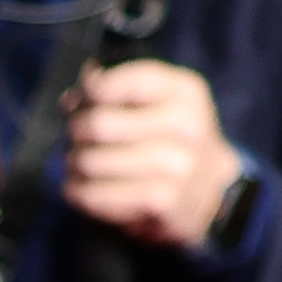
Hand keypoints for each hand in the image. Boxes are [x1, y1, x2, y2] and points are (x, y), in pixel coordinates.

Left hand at [60, 60, 242, 248]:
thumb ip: (119, 90)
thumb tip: (71, 99)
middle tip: (75, 137)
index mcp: (185, 93)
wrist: (209, 189)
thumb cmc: (172, 140)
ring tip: (77, 163)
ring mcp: (178, 165)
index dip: (93, 91)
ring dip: (75, 164)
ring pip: (93, 162)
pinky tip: (82, 188)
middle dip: (77, 131)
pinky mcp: (164, 200)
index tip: (81, 100)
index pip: (129, 81)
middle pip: (100, 124)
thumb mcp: (161, 103)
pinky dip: (81, 192)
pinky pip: (100, 195)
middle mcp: (187, 126)